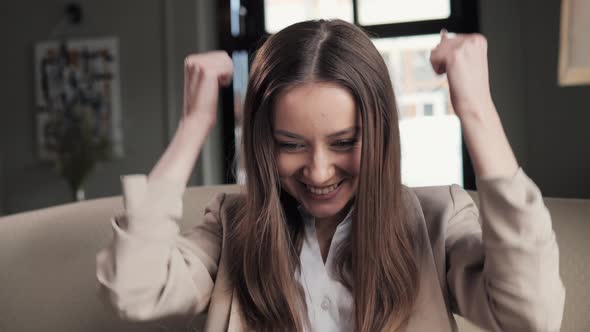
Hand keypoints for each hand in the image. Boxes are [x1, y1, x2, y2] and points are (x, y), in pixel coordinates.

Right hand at [149, 51, 232, 182]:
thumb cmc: (203, 104)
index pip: (218, 54)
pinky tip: (219, 87)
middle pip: (223, 55)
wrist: (196, 119)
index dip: (222, 69)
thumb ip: (212, 67)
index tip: (215, 83)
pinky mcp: (207, 71)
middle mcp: (192, 60)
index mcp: (190, 61)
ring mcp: (199, 65)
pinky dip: (228, 78)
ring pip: (226, 60)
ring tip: (217, 87)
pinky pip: (228, 67)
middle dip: (226, 71)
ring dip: (227, 75)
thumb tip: (228, 58)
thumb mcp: (205, 81)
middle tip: (217, 86)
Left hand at [430, 31, 493, 120]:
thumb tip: (443, 33)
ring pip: (436, 50)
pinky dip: (437, 70)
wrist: (476, 104)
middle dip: (444, 60)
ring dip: (440, 65)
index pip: (450, 40)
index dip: (451, 57)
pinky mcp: (453, 56)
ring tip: (456, 75)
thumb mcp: (464, 60)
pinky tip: (450, 76)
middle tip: (460, 73)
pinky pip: (432, 57)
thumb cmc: (470, 87)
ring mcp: (464, 46)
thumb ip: (454, 45)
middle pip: (441, 43)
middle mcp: (473, 39)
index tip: (464, 68)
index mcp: (478, 39)